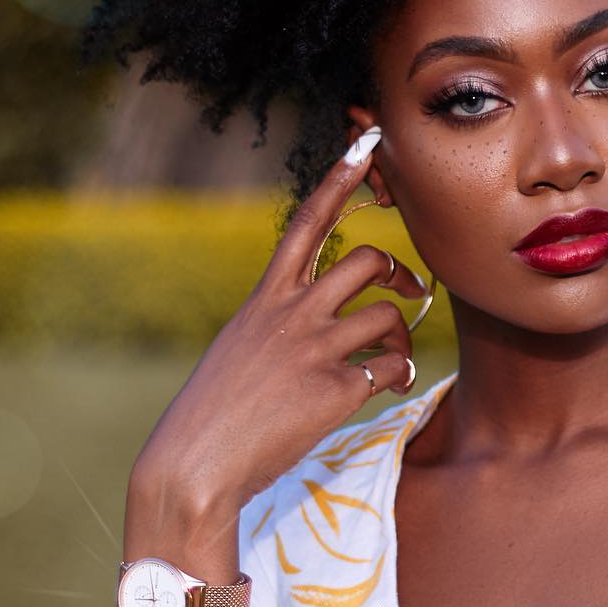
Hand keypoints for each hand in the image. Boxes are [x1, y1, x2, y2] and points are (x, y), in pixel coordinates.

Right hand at [129, 138, 426, 521]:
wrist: (195, 465)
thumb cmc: (216, 410)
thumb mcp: (241, 346)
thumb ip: (280, 322)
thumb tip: (324, 317)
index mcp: (266, 299)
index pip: (308, 222)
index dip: (341, 179)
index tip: (370, 141)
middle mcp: (292, 313)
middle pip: (370, 261)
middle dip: (400, 271)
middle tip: (412, 293)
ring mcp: (314, 349)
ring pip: (388, 315)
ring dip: (403, 336)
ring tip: (392, 359)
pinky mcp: (334, 388)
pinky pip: (391, 366)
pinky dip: (398, 374)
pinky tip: (386, 387)